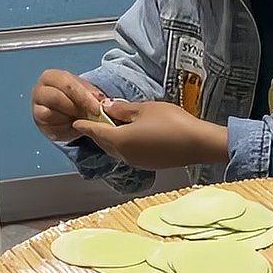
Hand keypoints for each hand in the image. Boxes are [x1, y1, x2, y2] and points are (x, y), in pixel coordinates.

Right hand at [31, 69, 109, 143]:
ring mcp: (36, 107)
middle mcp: (40, 90)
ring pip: (52, 114)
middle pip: (57, 98)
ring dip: (71, 119)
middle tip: (93, 116)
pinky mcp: (39, 124)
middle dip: (77, 108)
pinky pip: (51, 127)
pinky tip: (75, 126)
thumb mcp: (85, 91)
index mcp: (52, 77)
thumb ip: (92, 94)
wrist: (66, 112)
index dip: (84, 97)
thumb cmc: (76, 97)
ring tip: (85, 120)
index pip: (68, 84)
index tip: (98, 108)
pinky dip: (66, 128)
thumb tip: (103, 102)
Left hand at [72, 100, 228, 170]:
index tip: (75, 122)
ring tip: (108, 128)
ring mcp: (135, 161)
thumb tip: (107, 108)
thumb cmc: (171, 122)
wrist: (197, 143)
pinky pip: (127, 154)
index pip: (96, 131)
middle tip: (91, 121)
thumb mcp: (145, 109)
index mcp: (120, 139)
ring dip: (109, 140)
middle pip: (104, 142)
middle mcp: (123, 154)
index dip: (85, 125)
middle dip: (96, 132)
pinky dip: (121, 145)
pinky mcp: (147, 164)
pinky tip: (127, 137)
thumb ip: (123, 109)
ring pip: (115, 150)